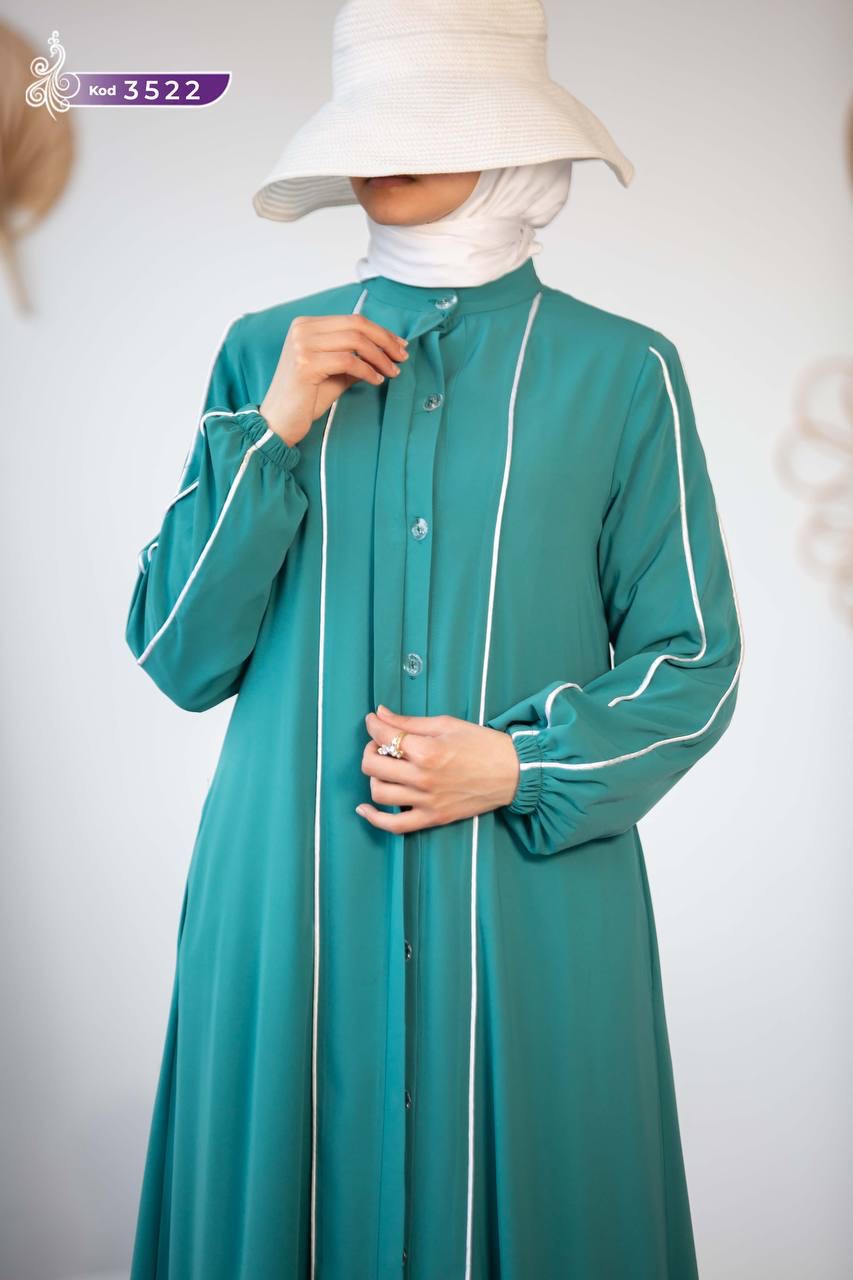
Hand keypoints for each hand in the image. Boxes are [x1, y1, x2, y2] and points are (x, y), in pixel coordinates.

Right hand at [258, 314, 408, 445]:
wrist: (278, 421)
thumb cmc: (305, 398)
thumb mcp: (334, 372)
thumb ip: (354, 358)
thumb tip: (386, 352)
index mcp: (306, 325)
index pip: (352, 320)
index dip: (381, 332)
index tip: (399, 346)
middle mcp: (302, 329)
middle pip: (356, 325)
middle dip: (385, 341)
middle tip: (402, 357)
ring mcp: (302, 345)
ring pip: (355, 341)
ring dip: (379, 358)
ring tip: (392, 372)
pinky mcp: (305, 364)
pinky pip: (348, 361)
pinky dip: (367, 371)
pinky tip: (376, 380)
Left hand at [356, 704, 520, 833]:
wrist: (512, 773)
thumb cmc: (482, 744)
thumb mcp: (446, 724)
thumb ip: (409, 722)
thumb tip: (380, 713)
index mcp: (427, 751)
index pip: (384, 736)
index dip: (373, 725)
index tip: (374, 721)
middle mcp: (423, 778)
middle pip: (373, 765)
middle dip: (371, 749)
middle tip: (382, 743)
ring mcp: (426, 801)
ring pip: (379, 792)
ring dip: (374, 776)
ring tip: (385, 767)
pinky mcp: (432, 818)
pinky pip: (394, 825)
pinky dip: (375, 818)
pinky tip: (364, 808)